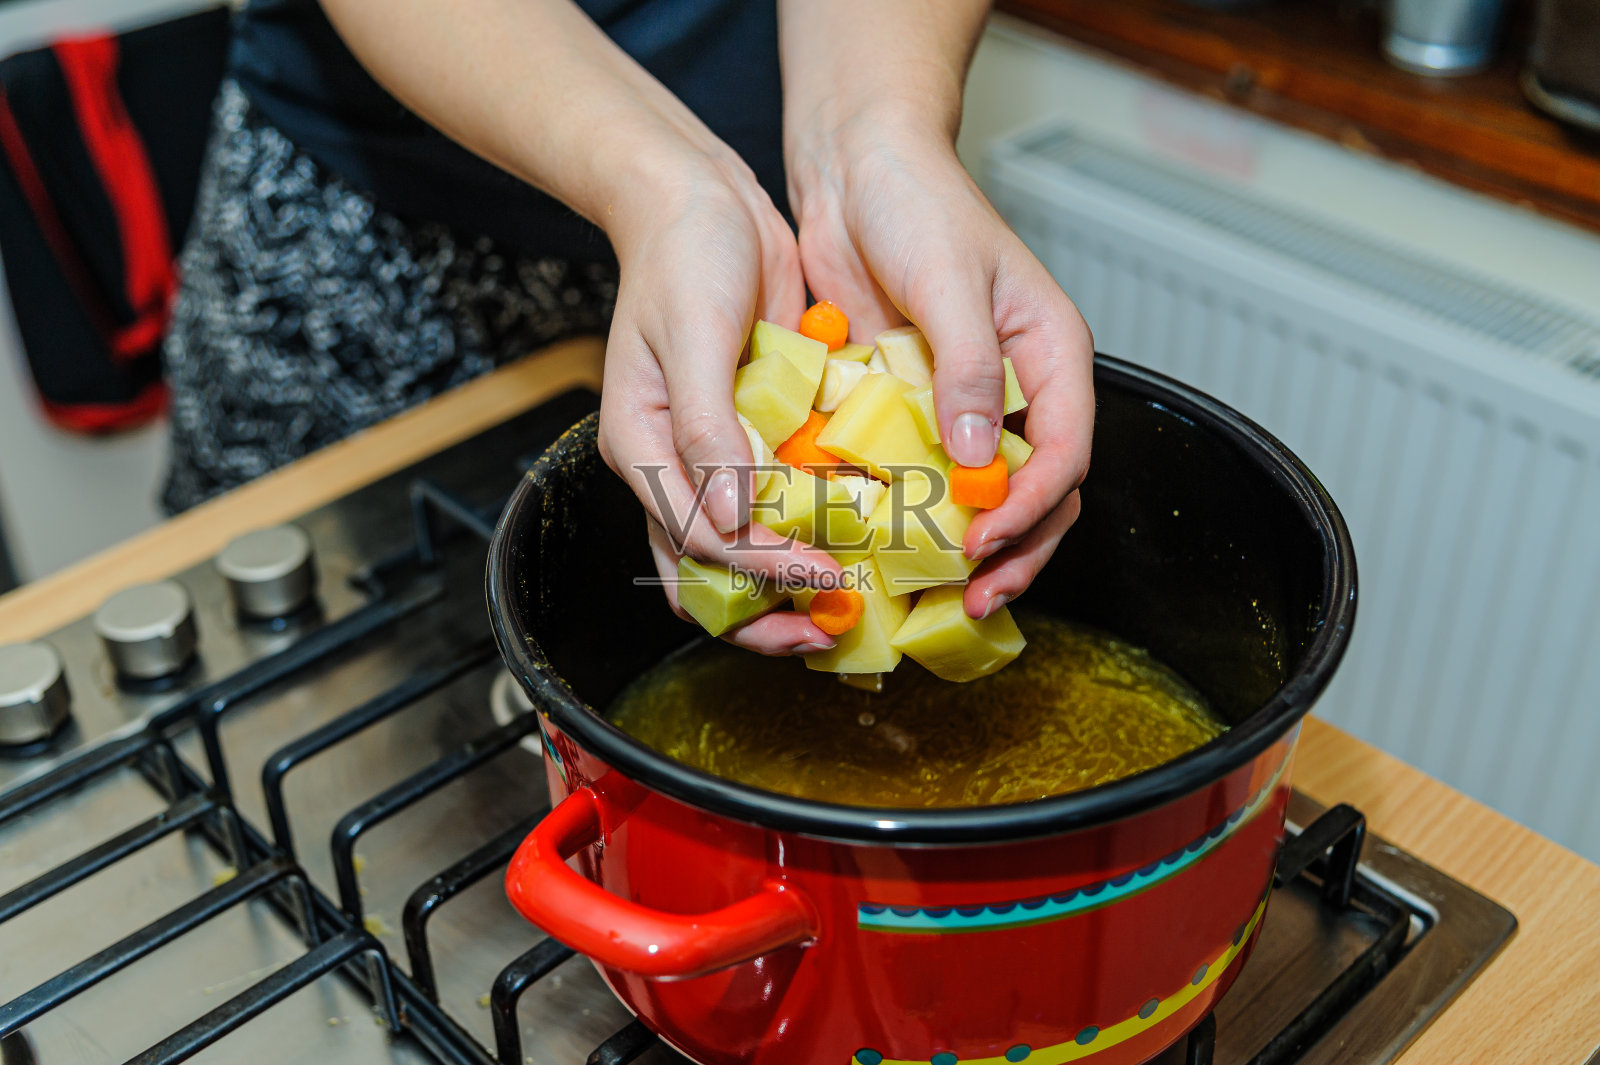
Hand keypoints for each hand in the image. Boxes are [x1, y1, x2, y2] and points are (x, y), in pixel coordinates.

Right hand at [596, 145, 842, 655]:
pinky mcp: (758, 436)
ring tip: (852, 603)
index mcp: (644, 450)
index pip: (698, 543)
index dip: (761, 572)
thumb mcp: (692, 335)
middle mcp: (676, 467)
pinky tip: (862, 541)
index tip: (823, 575)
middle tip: (832, 627)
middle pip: (709, 575)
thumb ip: (708, 429)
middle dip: (766, 615)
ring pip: (745, 555)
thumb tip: (734, 518)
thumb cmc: (684, 254)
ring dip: (791, 586)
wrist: (703, 200)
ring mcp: (718, 457)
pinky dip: (814, 531)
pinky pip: (783, 505)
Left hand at [788, 107, 1095, 619]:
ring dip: (969, 545)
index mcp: (1051, 354)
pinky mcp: (913, 406)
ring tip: (941, 593)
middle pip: (1039, 491)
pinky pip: (923, 474)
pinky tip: (887, 547)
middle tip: (974, 597)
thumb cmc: (915, 200)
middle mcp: (1017, 386)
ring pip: (985, 494)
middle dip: (1014, 548)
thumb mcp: (950, 279)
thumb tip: (981, 457)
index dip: (1033, 505)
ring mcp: (965, 402)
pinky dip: (913, 513)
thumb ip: (971, 368)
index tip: (985, 538)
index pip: (1065, 450)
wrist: (854, 168)